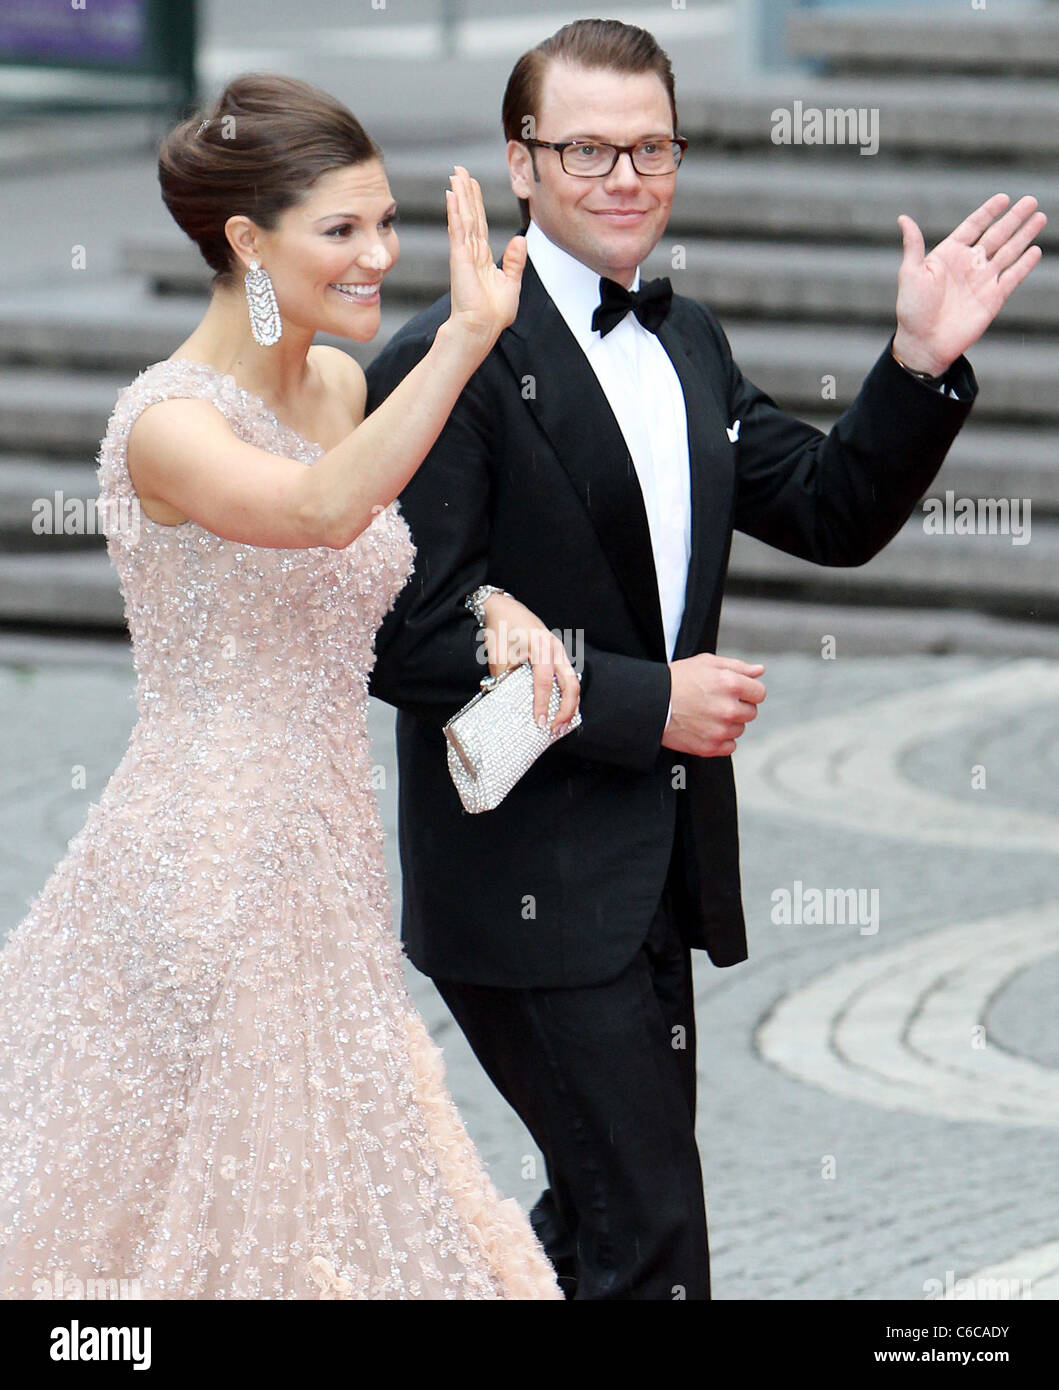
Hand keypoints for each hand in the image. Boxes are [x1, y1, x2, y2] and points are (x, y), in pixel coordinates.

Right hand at [445, 165, 525, 346]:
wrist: (481, 328)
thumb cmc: (494, 313)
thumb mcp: (511, 283)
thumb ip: (515, 261)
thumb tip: (520, 239)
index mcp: (483, 258)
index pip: (479, 223)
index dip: (475, 202)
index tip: (471, 184)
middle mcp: (471, 252)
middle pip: (468, 214)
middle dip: (465, 191)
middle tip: (459, 170)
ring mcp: (464, 253)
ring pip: (462, 217)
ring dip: (459, 195)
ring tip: (455, 175)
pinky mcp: (459, 258)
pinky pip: (458, 229)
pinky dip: (454, 212)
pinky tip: (451, 195)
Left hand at [480, 593, 580, 732]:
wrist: (504, 608)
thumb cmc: (500, 629)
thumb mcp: (498, 656)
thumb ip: (505, 680)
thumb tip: (508, 706)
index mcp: (539, 646)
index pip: (544, 681)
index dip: (542, 704)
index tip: (539, 722)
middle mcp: (554, 648)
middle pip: (570, 683)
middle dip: (566, 709)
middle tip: (556, 728)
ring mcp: (559, 650)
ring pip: (573, 681)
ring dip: (569, 704)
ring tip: (561, 724)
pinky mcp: (558, 655)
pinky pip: (568, 677)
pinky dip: (566, 694)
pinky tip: (561, 710)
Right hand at [661, 654, 765, 756]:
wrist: (651, 702)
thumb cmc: (676, 680)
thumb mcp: (706, 663)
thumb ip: (738, 666)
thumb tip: (760, 671)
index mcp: (731, 684)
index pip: (759, 693)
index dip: (747, 691)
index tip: (734, 692)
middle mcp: (729, 708)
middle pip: (751, 712)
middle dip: (738, 706)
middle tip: (716, 702)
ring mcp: (720, 730)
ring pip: (740, 729)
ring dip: (729, 723)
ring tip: (707, 714)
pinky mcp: (710, 747)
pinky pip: (730, 746)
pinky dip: (721, 739)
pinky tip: (706, 728)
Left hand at [892, 193, 1045, 375]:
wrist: (924, 343)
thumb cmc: (912, 310)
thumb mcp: (910, 273)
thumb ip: (913, 245)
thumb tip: (903, 218)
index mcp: (949, 255)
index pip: (973, 227)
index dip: (988, 212)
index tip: (1003, 198)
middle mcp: (969, 264)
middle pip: (996, 235)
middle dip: (1014, 218)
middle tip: (1031, 201)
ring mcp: (982, 281)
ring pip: (1009, 252)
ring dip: (1024, 235)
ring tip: (1040, 217)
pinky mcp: (993, 299)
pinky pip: (1013, 277)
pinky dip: (1024, 264)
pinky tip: (1035, 250)